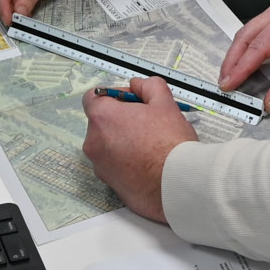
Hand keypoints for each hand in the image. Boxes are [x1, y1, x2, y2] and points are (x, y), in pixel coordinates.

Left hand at [82, 76, 195, 221]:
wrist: (177, 184)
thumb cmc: (170, 146)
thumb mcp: (165, 103)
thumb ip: (148, 86)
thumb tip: (138, 85)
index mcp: (103, 118)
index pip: (93, 97)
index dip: (114, 95)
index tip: (131, 100)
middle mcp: (94, 142)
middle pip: (102, 121)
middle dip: (122, 118)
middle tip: (148, 121)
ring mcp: (100, 165)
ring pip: (108, 144)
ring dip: (124, 140)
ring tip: (151, 143)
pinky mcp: (109, 183)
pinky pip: (114, 164)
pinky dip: (126, 160)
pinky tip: (148, 161)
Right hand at [219, 0, 269, 113]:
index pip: (258, 46)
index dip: (241, 68)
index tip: (230, 84)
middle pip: (246, 36)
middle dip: (233, 61)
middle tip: (225, 82)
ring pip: (248, 33)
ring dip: (237, 55)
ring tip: (230, 76)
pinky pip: (256, 33)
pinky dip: (247, 49)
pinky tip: (242, 64)